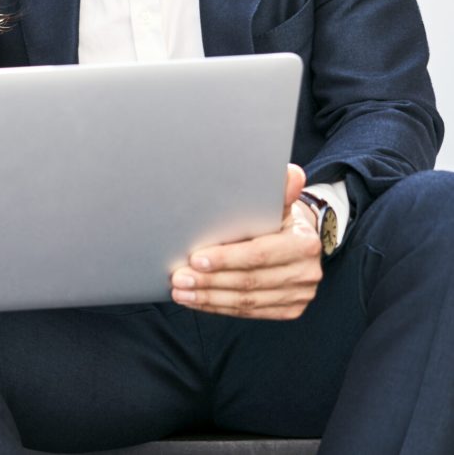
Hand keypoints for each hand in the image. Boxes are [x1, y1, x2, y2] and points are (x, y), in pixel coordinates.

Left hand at [170, 163, 322, 319]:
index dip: (225, 259)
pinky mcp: (289, 308)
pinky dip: (220, 307)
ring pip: (246, 301)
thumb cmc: (278, 216)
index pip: (258, 255)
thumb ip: (280, 189)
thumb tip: (291, 172)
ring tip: (181, 291)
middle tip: (179, 278)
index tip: (196, 259)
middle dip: (209, 281)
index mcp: (304, 244)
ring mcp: (299, 295)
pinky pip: (250, 312)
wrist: (297, 237)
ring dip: (209, 297)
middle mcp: (306, 273)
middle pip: (249, 281)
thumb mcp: (278, 201)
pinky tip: (197, 301)